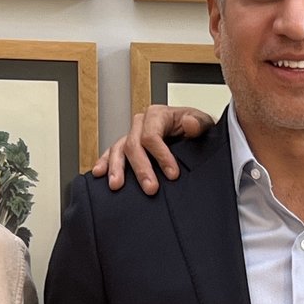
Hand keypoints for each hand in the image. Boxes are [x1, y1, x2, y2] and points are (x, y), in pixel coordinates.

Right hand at [92, 105, 213, 193]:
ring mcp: (131, 136)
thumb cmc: (195, 128)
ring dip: (116, 168)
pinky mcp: (126, 148)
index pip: (152, 135)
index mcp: (158, 115)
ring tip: (117, 185)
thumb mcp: (204, 124)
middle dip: (141, 168)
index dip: (161, 155)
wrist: (192, 135)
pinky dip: (104, 163)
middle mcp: (141, 124)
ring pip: (118, 150)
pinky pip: (111, 153)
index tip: (172, 174)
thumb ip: (199, 123)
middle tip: (151, 188)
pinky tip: (99, 173)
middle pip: (133, 145)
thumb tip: (190, 124)